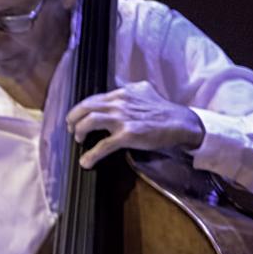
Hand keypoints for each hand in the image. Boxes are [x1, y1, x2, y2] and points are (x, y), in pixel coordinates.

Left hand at [66, 80, 204, 168]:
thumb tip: (121, 92)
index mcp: (122, 93)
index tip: (76, 118)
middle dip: (73, 119)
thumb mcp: (145, 92)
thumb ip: (129, 92)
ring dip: (79, 132)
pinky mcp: (128, 134)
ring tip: (78, 140)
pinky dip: (91, 155)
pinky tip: (86, 162)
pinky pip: (103, 145)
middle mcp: (120, 102)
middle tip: (71, 129)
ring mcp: (123, 118)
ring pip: (89, 122)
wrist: (181, 123)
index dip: (80, 109)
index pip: (93, 99)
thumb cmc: (163, 111)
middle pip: (85, 107)